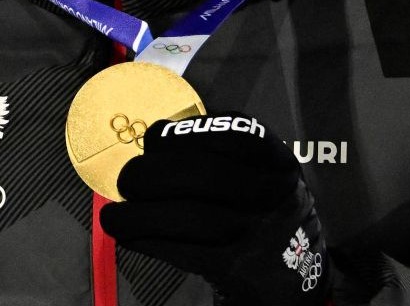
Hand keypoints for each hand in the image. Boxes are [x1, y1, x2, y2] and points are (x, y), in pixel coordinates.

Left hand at [99, 114, 328, 305]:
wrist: (294, 275)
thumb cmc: (260, 211)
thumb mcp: (260, 175)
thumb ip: (219, 152)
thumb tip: (156, 140)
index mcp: (278, 163)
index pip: (238, 135)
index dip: (187, 134)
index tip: (155, 138)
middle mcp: (273, 196)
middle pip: (206, 175)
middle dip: (153, 174)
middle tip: (127, 180)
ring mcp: (258, 236)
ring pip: (190, 218)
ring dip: (139, 215)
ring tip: (115, 215)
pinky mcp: (236, 269)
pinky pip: (184, 252)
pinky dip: (148, 241)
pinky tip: (130, 235)